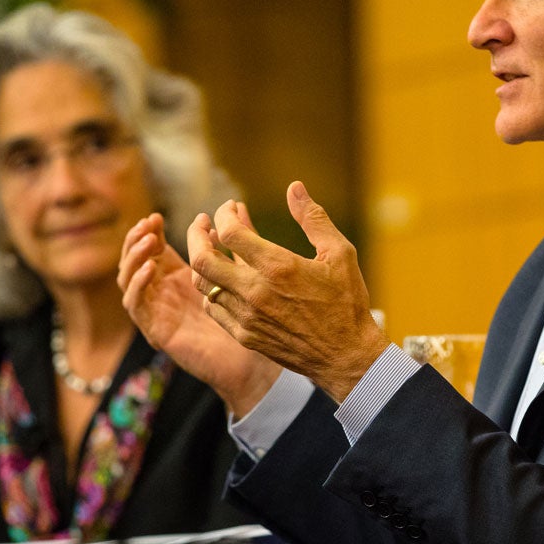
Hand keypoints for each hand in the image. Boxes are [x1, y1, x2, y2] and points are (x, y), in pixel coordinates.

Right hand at [119, 213, 280, 416]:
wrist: (253, 363)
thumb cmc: (250, 319)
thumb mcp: (242, 269)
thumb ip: (235, 239)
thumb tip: (236, 204)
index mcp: (179, 278)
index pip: (153, 249)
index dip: (149, 231)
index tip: (156, 217)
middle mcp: (164, 293)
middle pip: (134, 260)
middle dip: (137, 239)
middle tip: (147, 225)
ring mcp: (158, 312)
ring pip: (128, 280)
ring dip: (134, 257)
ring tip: (149, 241)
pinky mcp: (157, 331)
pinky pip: (136, 307)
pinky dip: (137, 286)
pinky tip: (150, 269)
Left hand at [188, 181, 388, 402]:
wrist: (345, 356)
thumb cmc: (346, 302)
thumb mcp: (339, 253)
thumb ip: (313, 218)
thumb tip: (294, 187)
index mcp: (279, 266)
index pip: (230, 231)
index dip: (225, 214)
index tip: (231, 208)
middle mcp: (256, 291)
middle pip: (203, 258)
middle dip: (197, 234)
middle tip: (203, 224)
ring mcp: (247, 316)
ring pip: (203, 284)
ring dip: (201, 261)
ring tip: (211, 248)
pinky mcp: (244, 335)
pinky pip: (213, 308)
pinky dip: (211, 290)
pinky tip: (221, 280)